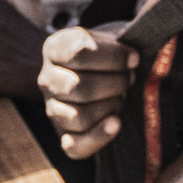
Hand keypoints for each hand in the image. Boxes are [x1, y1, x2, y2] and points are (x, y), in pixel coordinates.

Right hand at [39, 27, 134, 156]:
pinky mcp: (64, 135)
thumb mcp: (115, 36)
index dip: (113, 57)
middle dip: (114, 83)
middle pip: (79, 87)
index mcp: (55, 49)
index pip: (79, 53)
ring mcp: (53, 109)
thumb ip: (124, 39)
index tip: (134, 59)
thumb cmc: (114, 54)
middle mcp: (47, 79)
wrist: (110, 73)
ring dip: (110, 106)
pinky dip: (98, 137)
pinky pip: (75, 146)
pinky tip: (116, 123)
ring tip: (122, 97)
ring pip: (78, 116)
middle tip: (130, 79)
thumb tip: (135, 55)